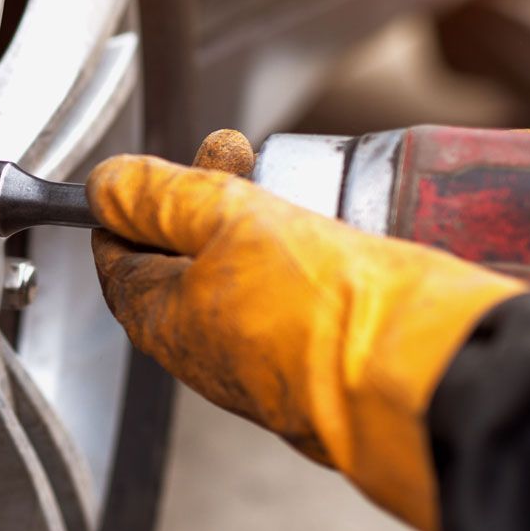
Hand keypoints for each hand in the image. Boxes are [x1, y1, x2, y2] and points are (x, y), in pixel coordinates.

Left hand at [88, 131, 524, 530]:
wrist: (423, 380)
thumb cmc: (323, 310)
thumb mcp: (225, 220)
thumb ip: (160, 197)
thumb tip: (106, 185)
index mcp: (167, 326)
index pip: (120, 265)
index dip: (124, 210)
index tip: (135, 178)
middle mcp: (210, 356)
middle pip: (184, 266)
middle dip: (200, 199)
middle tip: (228, 150)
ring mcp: (268, 367)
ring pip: (242, 282)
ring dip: (252, 224)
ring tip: (285, 180)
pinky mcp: (323, 367)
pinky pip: (292, 305)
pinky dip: (295, 261)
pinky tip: (326, 234)